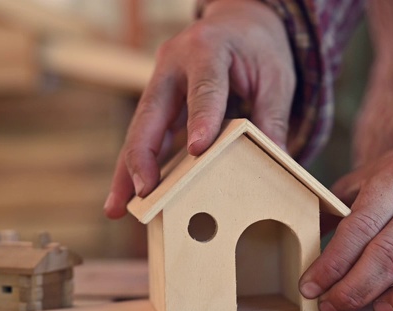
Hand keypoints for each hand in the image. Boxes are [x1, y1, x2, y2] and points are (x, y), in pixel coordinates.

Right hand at [104, 0, 294, 217]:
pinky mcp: (160, 101)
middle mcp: (174, 64)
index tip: (197, 150)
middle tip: (142, 194)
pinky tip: (131, 194)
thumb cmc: (257, 48)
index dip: (201, 119)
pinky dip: (139, 165)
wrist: (240, 22)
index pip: (204, 88)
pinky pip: (147, 135)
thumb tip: (276, 162)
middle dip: (142, 156)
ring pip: (140, 129)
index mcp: (207, 49)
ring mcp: (161, 82)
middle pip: (151, 113)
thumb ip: (272, 117)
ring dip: (129, 169)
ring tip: (116, 207)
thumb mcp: (275, 77)